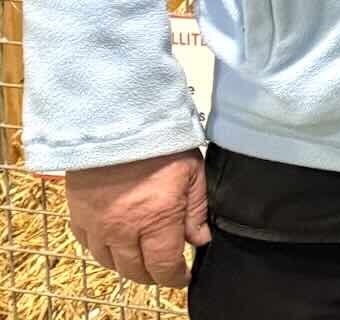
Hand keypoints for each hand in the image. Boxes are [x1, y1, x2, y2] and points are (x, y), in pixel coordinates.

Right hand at [65, 151, 209, 287]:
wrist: (116, 122)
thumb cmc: (160, 143)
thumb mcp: (192, 172)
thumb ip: (196, 210)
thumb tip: (199, 240)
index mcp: (157, 219)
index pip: (164, 266)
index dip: (175, 278)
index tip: (183, 277)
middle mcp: (124, 229)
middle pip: (136, 270)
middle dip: (153, 276)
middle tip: (164, 270)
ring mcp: (98, 225)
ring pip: (110, 262)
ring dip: (127, 266)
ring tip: (141, 260)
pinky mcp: (78, 215)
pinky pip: (88, 245)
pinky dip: (103, 250)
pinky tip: (115, 244)